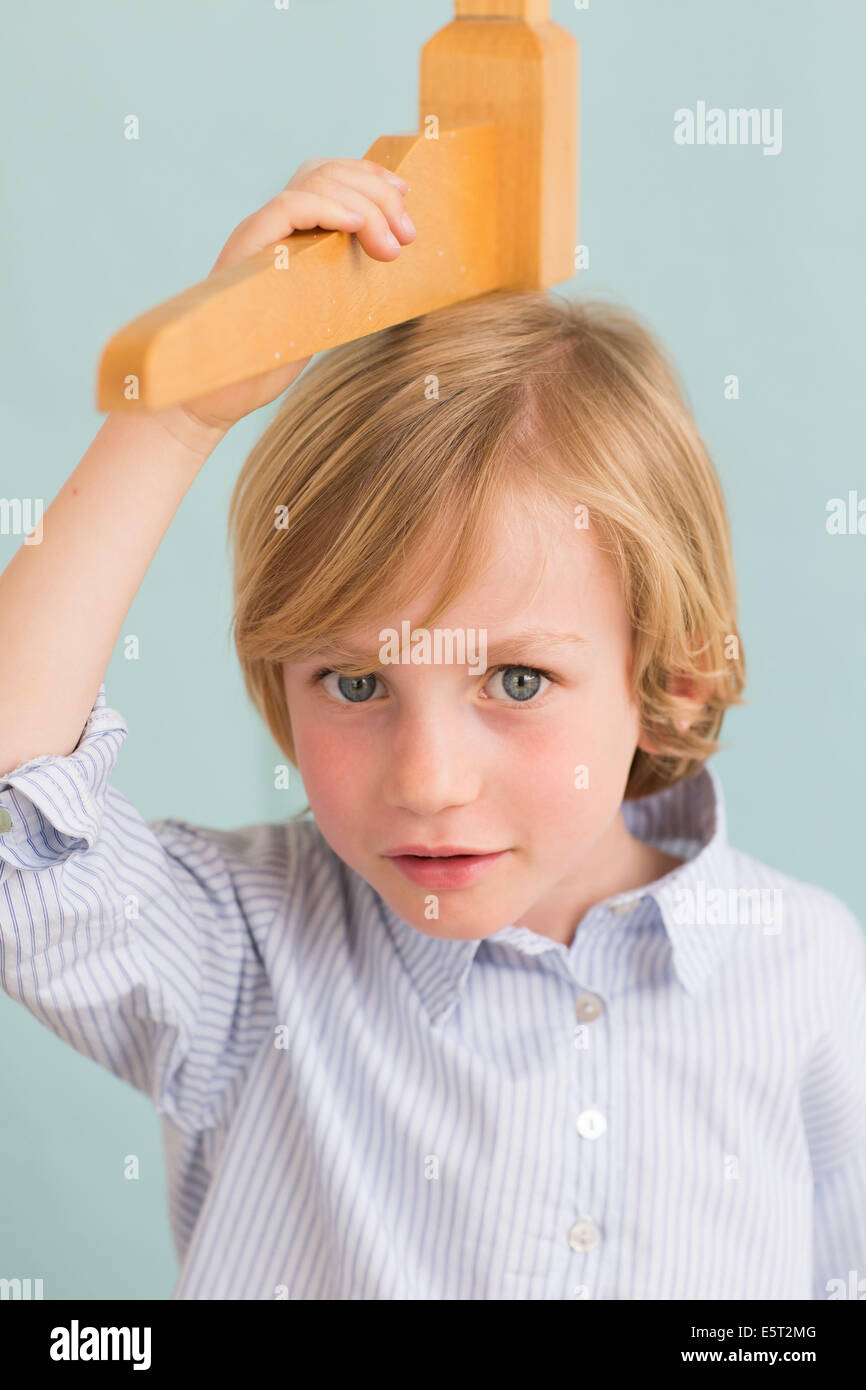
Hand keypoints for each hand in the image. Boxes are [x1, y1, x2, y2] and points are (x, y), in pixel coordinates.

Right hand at [156, 157, 414, 446]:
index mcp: (290, 234)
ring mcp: (258, 234)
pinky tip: (358, 225)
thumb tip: (391, 257)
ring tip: (390, 245)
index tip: (406, 198)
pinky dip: (330, 208)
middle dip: (377, 192)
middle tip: (407, 234)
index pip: (328, 177)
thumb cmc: (270, 356)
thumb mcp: (325, 307)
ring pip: (315, 182)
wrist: (223, 389)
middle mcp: (272, 226)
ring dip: (365, 206)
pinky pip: (289, 207)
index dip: (370, 177)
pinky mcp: (247, 249)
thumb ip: (345, 275)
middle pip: (327, 172)